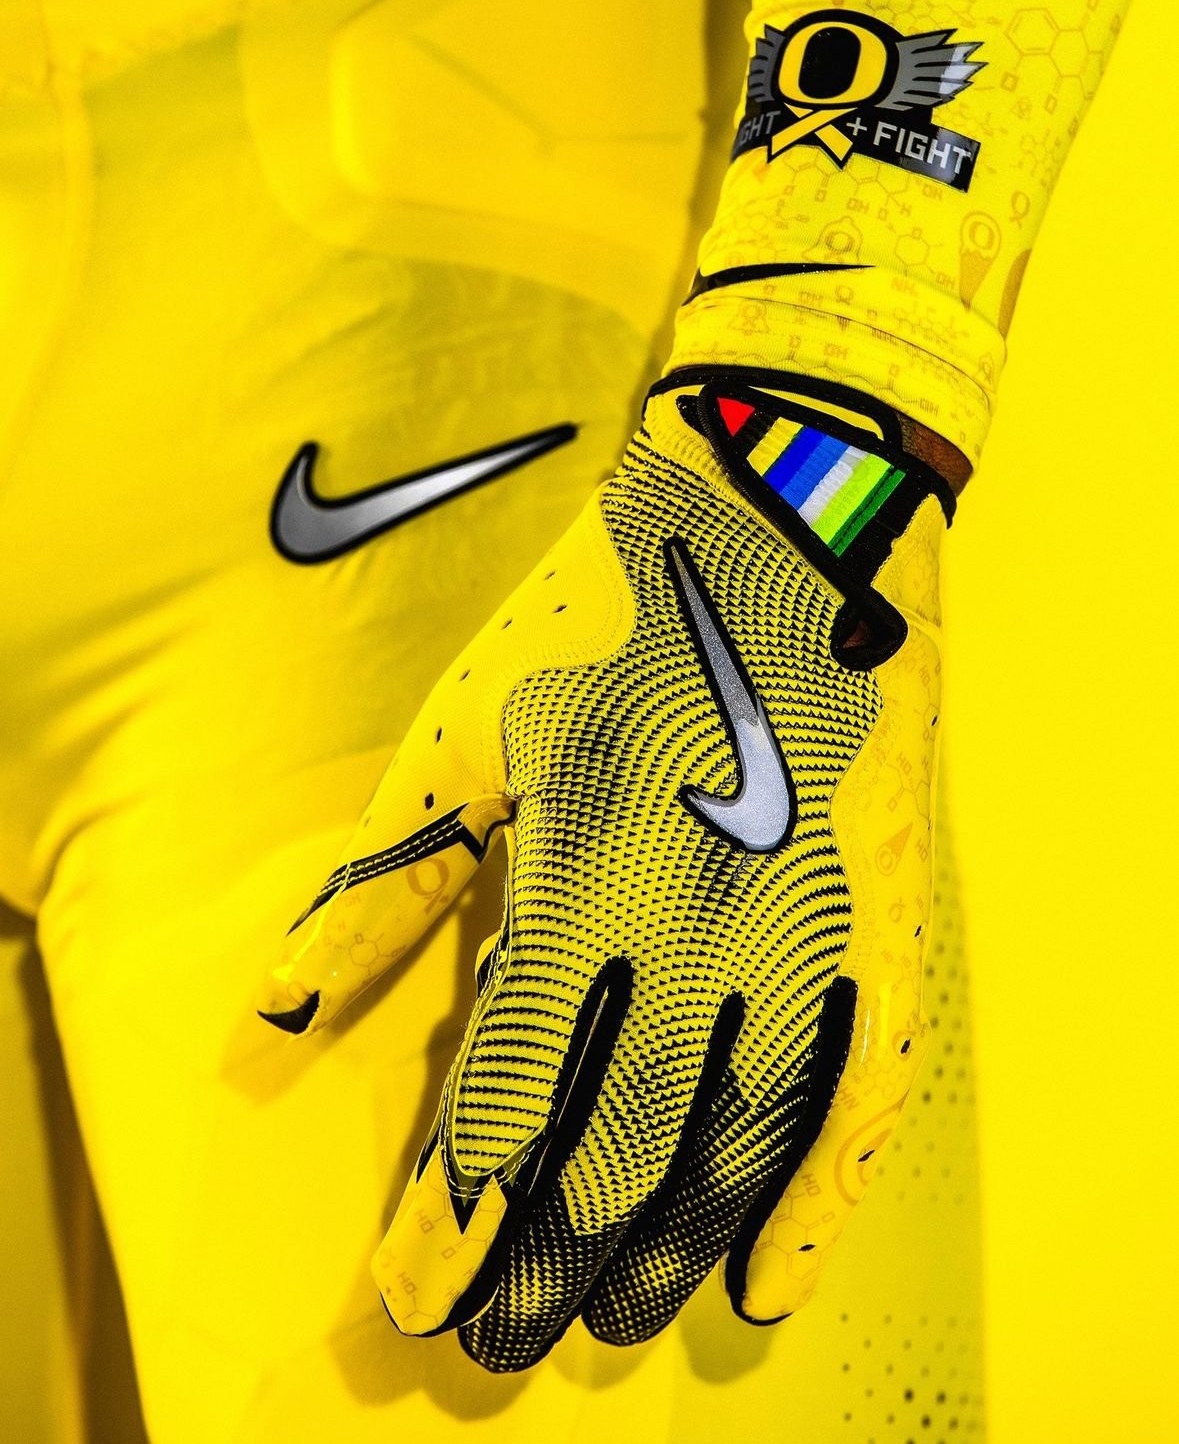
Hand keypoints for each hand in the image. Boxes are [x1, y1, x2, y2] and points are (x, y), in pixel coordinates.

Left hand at [257, 369, 952, 1370]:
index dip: (451, 1222)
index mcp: (586, 876)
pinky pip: (866, 1095)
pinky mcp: (889, 922)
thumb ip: (378, 890)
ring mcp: (812, 929)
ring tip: (606, 1319)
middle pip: (617, 1155)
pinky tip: (769, 1279)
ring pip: (737, 1148)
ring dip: (665, 1255)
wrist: (776, 527)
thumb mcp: (463, 738)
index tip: (415, 1299)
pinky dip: (820, 1202)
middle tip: (502, 1342)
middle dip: (545, 1266)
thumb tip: (281, 1023)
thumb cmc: (601, 623)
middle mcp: (706, 926)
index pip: (504, 1104)